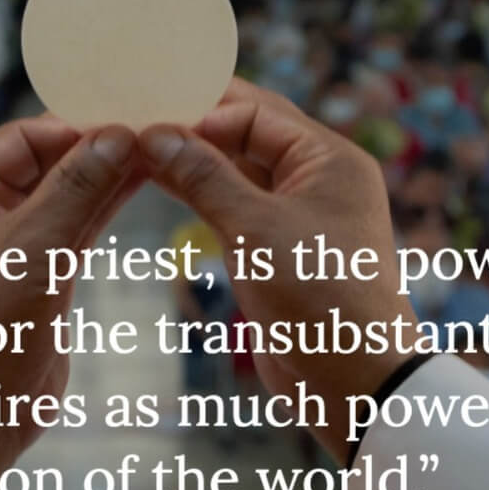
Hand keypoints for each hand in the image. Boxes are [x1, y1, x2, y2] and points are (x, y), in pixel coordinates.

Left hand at [0, 117, 141, 469]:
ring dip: (109, 176)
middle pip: (47, 162)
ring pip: (67, 195)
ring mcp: (10, 247)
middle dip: (98, 148)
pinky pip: (76, 229)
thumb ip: (77, 188)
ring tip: (160, 148)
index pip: (23, 138)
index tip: (131, 115)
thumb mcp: (31, 249)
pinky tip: (142, 183)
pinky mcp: (39, 277)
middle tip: (155, 126)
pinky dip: (106, 208)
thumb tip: (118, 135)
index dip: (77, 126)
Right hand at [140, 79, 410, 459]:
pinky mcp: (279, 247)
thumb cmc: (316, 295)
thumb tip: (156, 134)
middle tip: (135, 115)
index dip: (201, 109)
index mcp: (329, 158)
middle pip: (247, 134)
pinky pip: (236, 205)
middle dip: (193, 126)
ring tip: (136, 146)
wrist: (353, 380)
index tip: (148, 113)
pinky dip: (200, 193)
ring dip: (192, 160)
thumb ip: (204, 176)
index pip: (255, 111)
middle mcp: (318, 177)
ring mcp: (299, 213)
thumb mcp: (253, 228)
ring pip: (237, 170)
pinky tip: (160, 182)